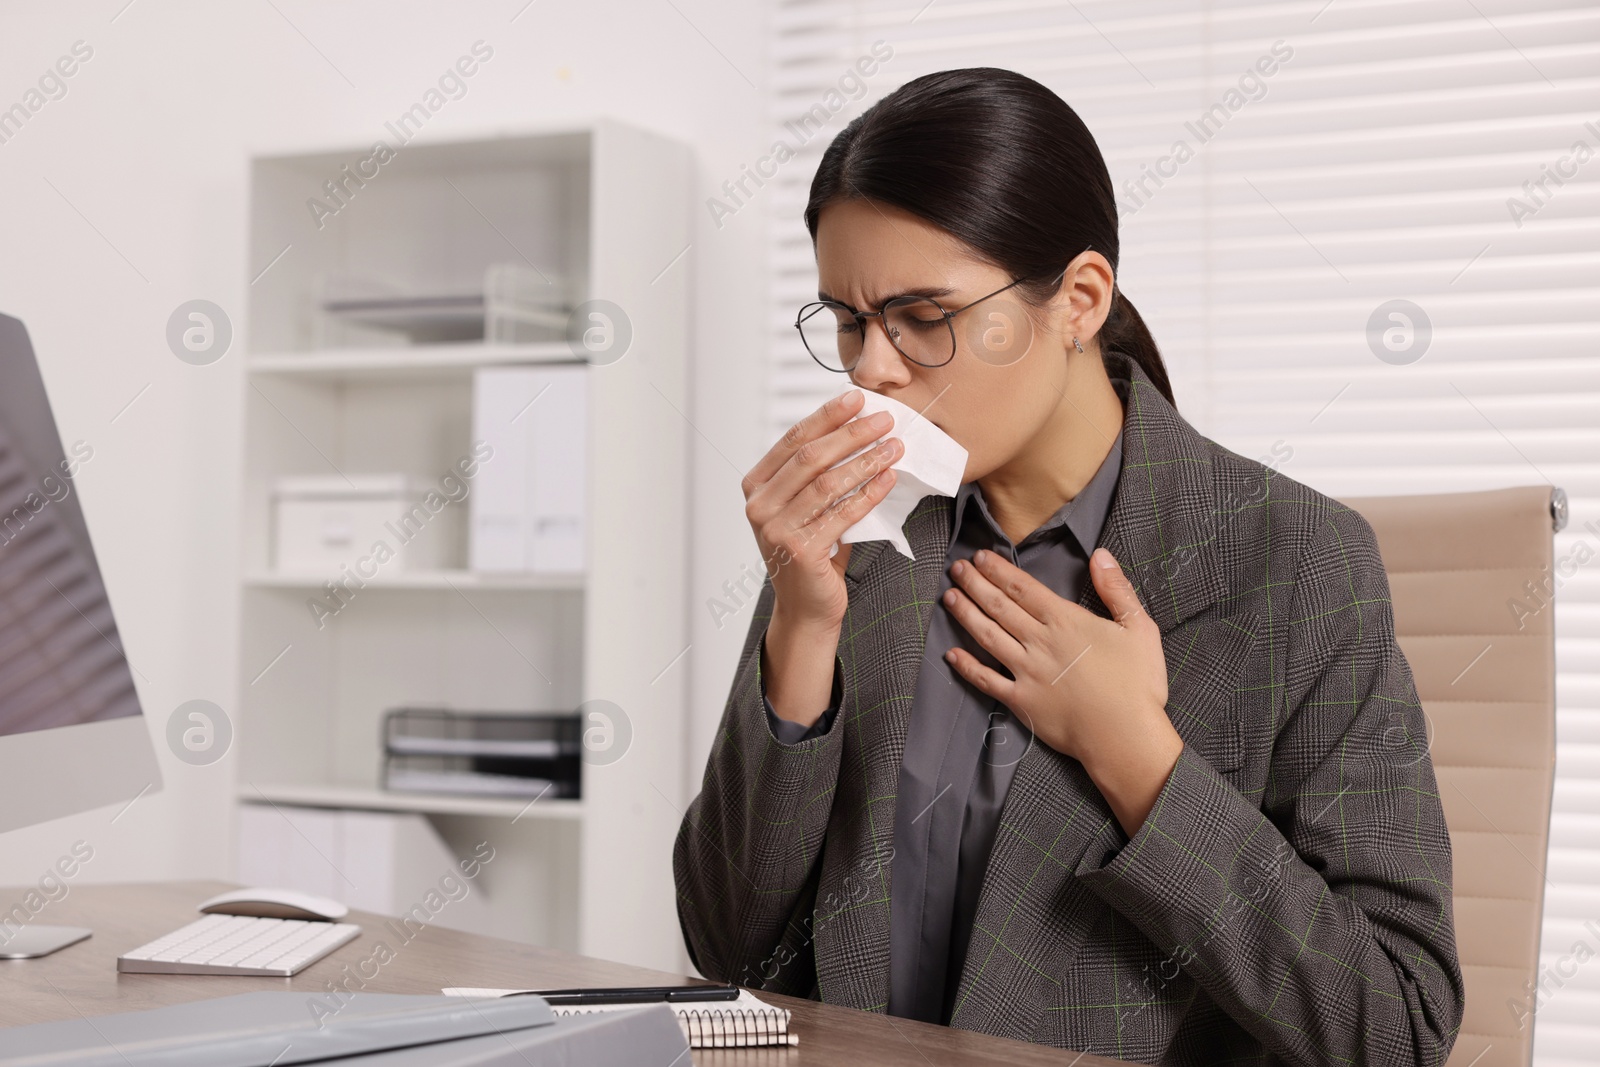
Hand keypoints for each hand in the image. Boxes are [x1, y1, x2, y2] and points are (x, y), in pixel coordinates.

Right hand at [743, 389, 900, 629]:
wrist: (806, 608)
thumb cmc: (812, 552)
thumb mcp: (806, 507)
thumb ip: (819, 474)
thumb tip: (858, 427)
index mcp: (757, 486)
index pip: (793, 440)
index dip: (827, 416)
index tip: (857, 398)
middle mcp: (759, 506)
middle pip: (811, 457)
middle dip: (852, 433)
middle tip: (885, 419)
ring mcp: (776, 529)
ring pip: (828, 483)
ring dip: (867, 460)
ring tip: (895, 447)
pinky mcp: (799, 550)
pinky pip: (843, 513)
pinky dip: (870, 492)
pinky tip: (889, 477)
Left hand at [941, 546, 1182, 836]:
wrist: (1125, 737)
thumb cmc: (1137, 684)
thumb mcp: (1139, 629)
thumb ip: (1117, 589)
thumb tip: (1100, 554)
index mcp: (1066, 621)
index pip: (1023, 588)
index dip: (999, 570)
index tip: (980, 556)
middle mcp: (1039, 642)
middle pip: (999, 606)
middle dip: (975, 584)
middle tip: (957, 568)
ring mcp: (1026, 672)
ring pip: (988, 636)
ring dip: (966, 614)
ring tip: (949, 598)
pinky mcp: (1020, 701)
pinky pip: (986, 680)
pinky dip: (966, 666)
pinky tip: (950, 654)